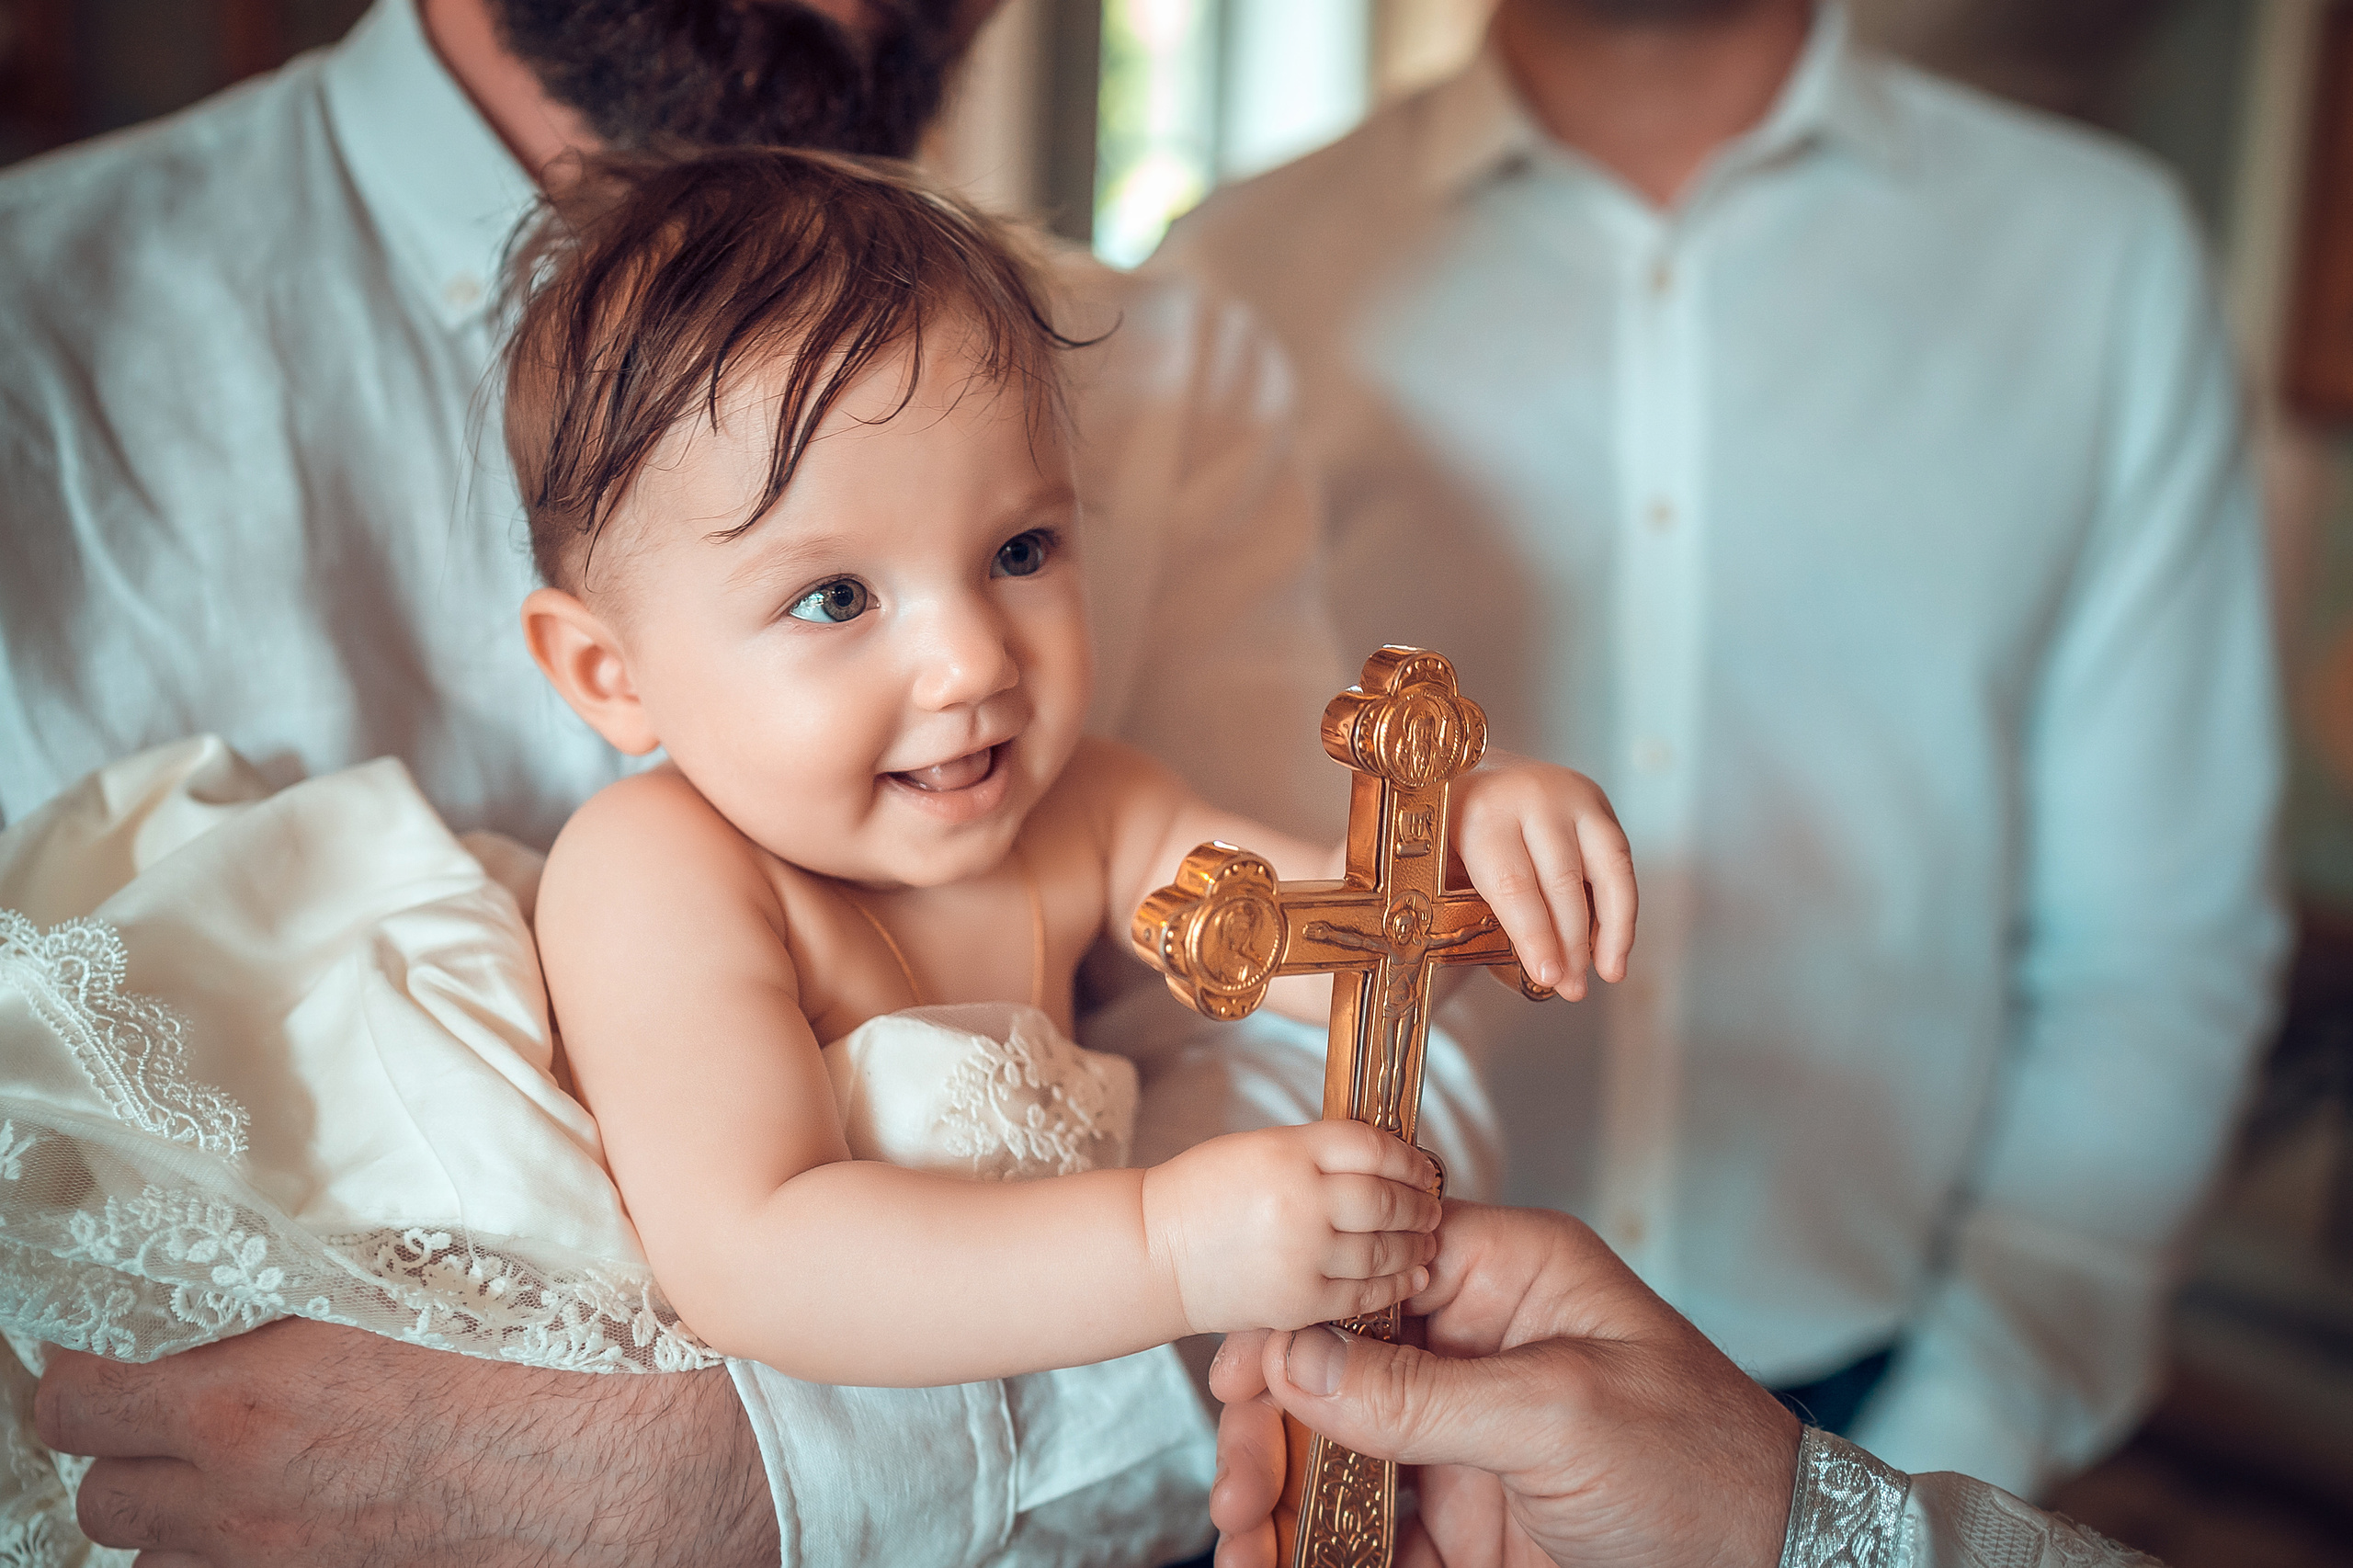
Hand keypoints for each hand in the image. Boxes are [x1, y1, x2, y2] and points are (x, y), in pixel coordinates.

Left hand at [33, 1317, 777, 1567]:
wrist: (649, 1462)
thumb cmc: (558, 1352)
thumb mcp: (435, 1268)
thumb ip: (334, 1256)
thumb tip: (290, 1208)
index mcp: (254, 1398)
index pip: (78, 1395)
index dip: (82, 1366)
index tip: (113, 1338)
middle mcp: (249, 1498)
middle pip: (99, 1493)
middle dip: (121, 1446)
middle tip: (168, 1401)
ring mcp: (292, 1566)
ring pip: (158, 1559)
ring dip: (176, 1513)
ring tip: (231, 1465)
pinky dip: (238, 1558)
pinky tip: (295, 1515)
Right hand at [1143, 1121, 1441, 1334]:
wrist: (1153, 1250)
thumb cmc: (1202, 1193)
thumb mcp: (1259, 1148)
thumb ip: (1318, 1154)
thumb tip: (1383, 1162)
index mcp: (1290, 1150)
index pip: (1374, 1146)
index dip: (1408, 1159)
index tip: (1421, 1167)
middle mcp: (1302, 1199)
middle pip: (1387, 1199)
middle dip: (1419, 1205)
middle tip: (1431, 1208)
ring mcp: (1302, 1253)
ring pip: (1383, 1248)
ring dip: (1414, 1245)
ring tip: (1425, 1241)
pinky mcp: (1298, 1300)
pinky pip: (1363, 1294)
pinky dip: (1394, 1285)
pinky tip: (1409, 1277)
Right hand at [1207, 1202, 1797, 1567]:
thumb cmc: (1704, 1469)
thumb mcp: (1559, 1418)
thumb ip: (1420, 1394)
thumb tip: (1295, 1358)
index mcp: (1511, 1280)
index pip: (1373, 1270)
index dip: (1294, 1315)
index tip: (1234, 1372)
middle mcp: (1478, 1346)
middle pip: (1335, 1364)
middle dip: (1272, 1423)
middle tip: (1236, 1487)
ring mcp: (1468, 1434)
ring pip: (1339, 1448)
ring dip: (1282, 1492)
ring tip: (1243, 1541)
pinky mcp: (1466, 1514)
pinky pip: (1369, 1520)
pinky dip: (1317, 1543)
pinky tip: (1278, 1561)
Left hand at [1450, 754, 1635, 1000]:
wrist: (1474, 772)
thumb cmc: (1453, 833)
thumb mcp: (1445, 863)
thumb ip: (1469, 907)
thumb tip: (1523, 971)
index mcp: (1482, 812)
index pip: (1514, 884)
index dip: (1534, 936)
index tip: (1548, 978)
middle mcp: (1530, 795)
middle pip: (1560, 880)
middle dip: (1570, 942)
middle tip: (1573, 988)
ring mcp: (1570, 794)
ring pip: (1605, 869)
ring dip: (1610, 929)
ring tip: (1607, 974)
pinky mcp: (1597, 802)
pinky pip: (1620, 862)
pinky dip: (1622, 910)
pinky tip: (1616, 949)